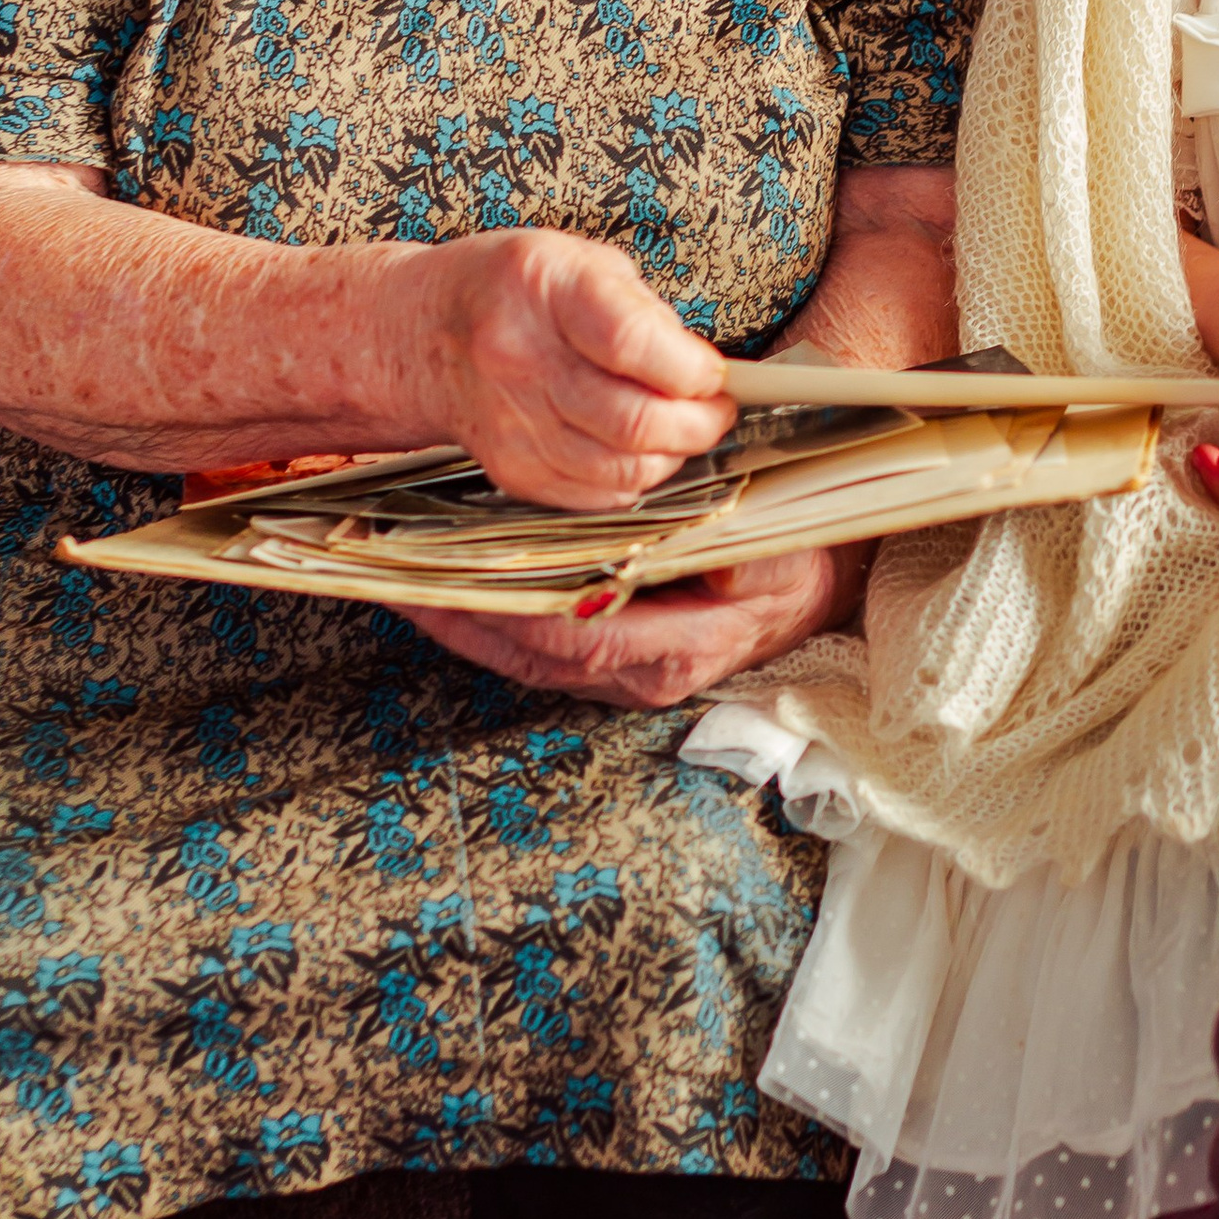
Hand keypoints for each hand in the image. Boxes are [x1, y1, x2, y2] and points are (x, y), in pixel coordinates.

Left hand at [408, 539, 868, 711]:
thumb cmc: (794, 550)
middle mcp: (648, 674)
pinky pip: (545, 653)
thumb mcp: (773, 541)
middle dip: (465, 619)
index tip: (448, 578)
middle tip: (398, 580)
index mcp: (683, 647)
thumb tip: (656, 541)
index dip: (508, 609)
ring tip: (408, 584)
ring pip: (533, 660)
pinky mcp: (618, 667)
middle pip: (537, 654)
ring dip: (468, 625)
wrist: (820, 584)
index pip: (577, 634)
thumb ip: (720, 543)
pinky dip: (496, 626)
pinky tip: (457, 595)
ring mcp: (630, 677)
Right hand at [415, 226, 732, 510]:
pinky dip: (632, 480)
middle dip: (698, 425)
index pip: (630, 343)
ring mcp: (509, 421)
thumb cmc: (515, 289)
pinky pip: (594, 495)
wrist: (422, 333)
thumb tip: (703, 370)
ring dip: (672, 457)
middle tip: (715, 411)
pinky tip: (638, 451)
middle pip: (632, 420)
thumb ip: (645, 312)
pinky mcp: (510, 468)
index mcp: (542, 287)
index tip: (714, 375)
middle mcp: (518, 357)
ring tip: (682, 431)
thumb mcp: (580, 260)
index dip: (690, 370)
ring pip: (620, 470)